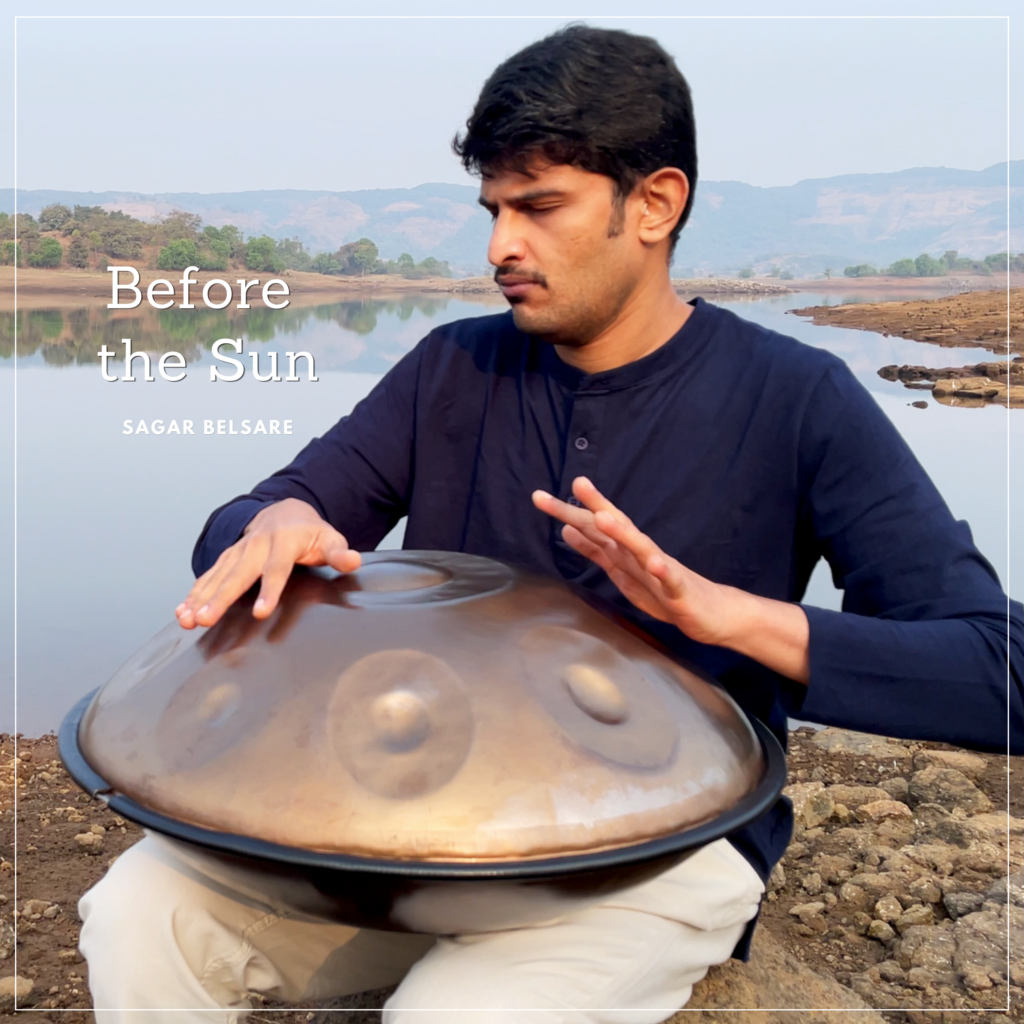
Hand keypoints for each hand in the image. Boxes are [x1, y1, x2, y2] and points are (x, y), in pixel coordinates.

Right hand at [175, 498, 360, 629]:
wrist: (285, 511)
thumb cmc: (309, 532)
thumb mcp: (329, 538)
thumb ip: (339, 552)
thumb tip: (352, 560)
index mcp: (284, 541)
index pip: (276, 569)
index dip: (269, 591)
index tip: (261, 613)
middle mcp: (257, 544)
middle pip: (238, 574)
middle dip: (221, 598)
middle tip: (206, 619)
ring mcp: (240, 550)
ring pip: (218, 575)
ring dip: (201, 597)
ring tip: (188, 619)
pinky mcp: (228, 557)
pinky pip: (209, 575)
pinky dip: (194, 593)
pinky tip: (182, 612)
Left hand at [532, 477, 733, 645]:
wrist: (711, 613)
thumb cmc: (664, 591)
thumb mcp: (622, 572)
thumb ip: (596, 551)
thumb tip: (568, 529)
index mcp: (626, 551)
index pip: (595, 527)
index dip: (570, 512)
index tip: (541, 496)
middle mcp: (642, 554)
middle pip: (616, 527)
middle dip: (595, 507)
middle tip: (577, 483)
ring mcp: (662, 571)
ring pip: (641, 548)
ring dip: (623, 532)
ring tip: (604, 517)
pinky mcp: (679, 591)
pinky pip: (670, 580)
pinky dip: (663, 571)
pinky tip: (655, 563)